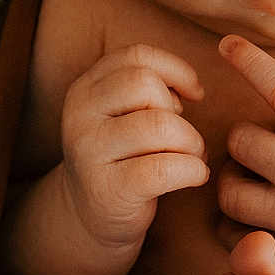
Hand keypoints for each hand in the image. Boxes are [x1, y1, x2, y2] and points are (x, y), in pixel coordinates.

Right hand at [59, 43, 209, 250]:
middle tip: (185, 137)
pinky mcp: (106, 189)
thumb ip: (150, 90)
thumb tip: (193, 89)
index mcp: (85, 89)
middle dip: (179, 111)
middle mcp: (79, 115)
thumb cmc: (123, 158)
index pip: (136, 56)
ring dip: (191, 143)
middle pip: (146, 85)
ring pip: (159, 125)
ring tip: (192, 157)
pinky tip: (195, 176)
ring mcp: (89, 152)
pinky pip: (163, 168)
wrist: (92, 218)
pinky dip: (192, 170)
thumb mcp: (125, 114)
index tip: (192, 95)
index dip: (175, 70)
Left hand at [214, 26, 274, 274]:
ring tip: (256, 180)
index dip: (249, 61)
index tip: (226, 44)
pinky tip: (258, 214)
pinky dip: (237, 224)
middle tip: (262, 146)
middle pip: (238, 141)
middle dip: (244, 139)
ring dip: (236, 182)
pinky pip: (235, 233)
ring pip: (228, 190)